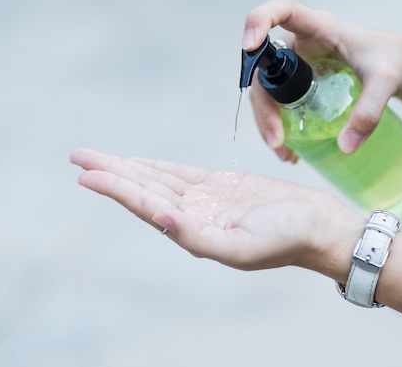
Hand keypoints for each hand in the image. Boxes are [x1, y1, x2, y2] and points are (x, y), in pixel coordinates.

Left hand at [70, 148, 363, 280]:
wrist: (321, 228)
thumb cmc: (289, 240)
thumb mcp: (244, 246)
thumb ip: (199, 237)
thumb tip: (160, 219)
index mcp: (195, 233)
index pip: (147, 206)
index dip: (117, 190)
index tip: (87, 175)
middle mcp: (196, 217)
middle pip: (145, 190)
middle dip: (113, 173)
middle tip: (80, 156)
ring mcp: (210, 201)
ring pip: (160, 180)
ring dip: (130, 168)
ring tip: (101, 158)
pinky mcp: (226, 187)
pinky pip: (184, 175)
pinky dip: (160, 168)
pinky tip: (143, 164)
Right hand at [242, 0, 401, 158]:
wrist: (399, 65)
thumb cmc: (393, 61)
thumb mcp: (385, 83)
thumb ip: (369, 112)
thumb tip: (345, 146)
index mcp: (320, 26)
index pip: (282, 9)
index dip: (259, 20)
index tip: (251, 45)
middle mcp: (301, 41)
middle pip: (264, 66)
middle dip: (264, 105)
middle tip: (277, 140)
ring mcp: (297, 62)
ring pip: (267, 89)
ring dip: (267, 121)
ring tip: (284, 153)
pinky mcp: (299, 80)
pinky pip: (278, 100)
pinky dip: (278, 124)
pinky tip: (290, 148)